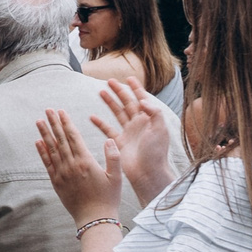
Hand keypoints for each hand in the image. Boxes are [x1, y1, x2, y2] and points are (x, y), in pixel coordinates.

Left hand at [34, 108, 121, 221]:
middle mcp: (71, 166)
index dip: (66, 123)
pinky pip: (47, 164)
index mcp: (85, 161)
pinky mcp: (56, 183)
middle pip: (60, 140)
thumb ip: (113, 156)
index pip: (73, 137)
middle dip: (54, 123)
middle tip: (48, 110)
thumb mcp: (117, 176)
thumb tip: (109, 139)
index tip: (61, 111)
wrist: (94, 219)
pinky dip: (42, 152)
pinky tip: (38, 142)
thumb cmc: (108, 198)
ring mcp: (61, 174)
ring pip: (51, 149)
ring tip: (39, 121)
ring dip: (45, 134)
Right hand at [89, 77, 172, 200]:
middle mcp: (138, 124)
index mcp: (149, 119)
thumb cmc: (156, 152)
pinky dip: (100, 123)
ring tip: (100, 92)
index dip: (136, 88)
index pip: (142, 99)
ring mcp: (128, 133)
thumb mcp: (160, 129)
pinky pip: (108, 130)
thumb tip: (143, 100)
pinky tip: (92, 116)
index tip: (128, 78)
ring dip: (109, 103)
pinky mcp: (119, 143)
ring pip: (117, 113)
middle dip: (119, 91)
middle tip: (109, 81)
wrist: (148, 173)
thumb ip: (154, 112)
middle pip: (127, 103)